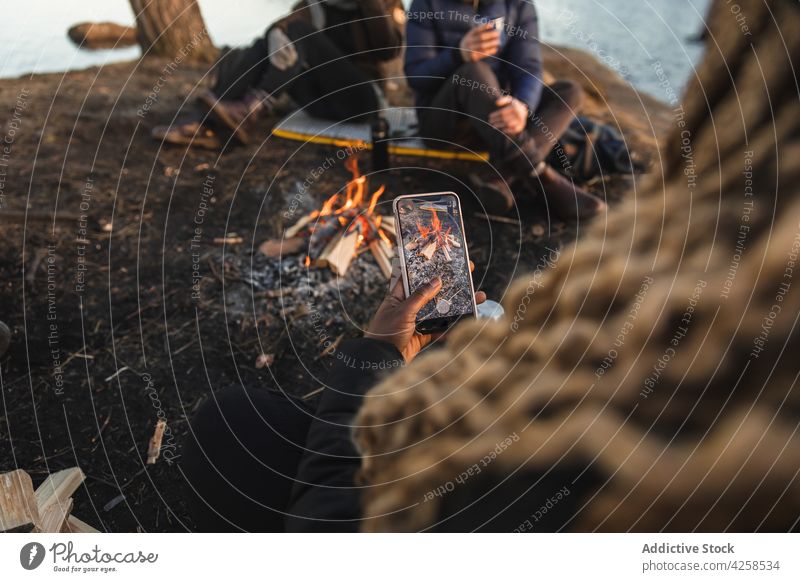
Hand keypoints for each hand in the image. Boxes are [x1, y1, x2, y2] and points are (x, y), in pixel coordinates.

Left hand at [365, 263, 486, 361]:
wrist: (381, 360)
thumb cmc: (386, 332)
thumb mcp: (403, 311)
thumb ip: (420, 297)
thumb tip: (437, 280)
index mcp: (398, 296)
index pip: (413, 277)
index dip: (426, 268)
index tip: (442, 259)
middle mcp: (407, 307)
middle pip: (431, 293)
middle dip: (449, 286)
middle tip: (468, 275)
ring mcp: (415, 322)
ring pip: (438, 311)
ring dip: (455, 307)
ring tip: (477, 299)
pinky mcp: (421, 336)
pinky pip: (439, 330)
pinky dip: (450, 328)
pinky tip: (465, 322)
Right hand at [459, 24, 500, 61]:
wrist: (461, 53)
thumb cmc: (471, 42)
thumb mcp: (472, 35)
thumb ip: (479, 32)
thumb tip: (494, 26)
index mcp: (469, 35)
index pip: (477, 29)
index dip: (484, 27)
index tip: (492, 24)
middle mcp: (469, 42)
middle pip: (481, 37)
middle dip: (491, 35)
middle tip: (498, 34)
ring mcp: (470, 49)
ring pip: (482, 46)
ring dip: (492, 44)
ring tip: (498, 42)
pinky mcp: (473, 57)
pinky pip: (483, 53)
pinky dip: (490, 51)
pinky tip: (495, 49)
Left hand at [488, 95, 528, 135]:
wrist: (524, 111)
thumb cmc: (514, 105)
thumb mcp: (510, 100)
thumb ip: (503, 100)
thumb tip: (496, 103)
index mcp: (515, 107)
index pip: (503, 112)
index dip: (495, 115)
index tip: (490, 116)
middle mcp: (519, 114)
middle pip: (505, 119)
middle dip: (496, 121)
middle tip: (490, 121)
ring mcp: (520, 121)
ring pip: (508, 124)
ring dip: (500, 125)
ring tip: (494, 126)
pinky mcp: (521, 126)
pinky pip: (514, 130)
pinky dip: (508, 130)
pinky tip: (502, 130)